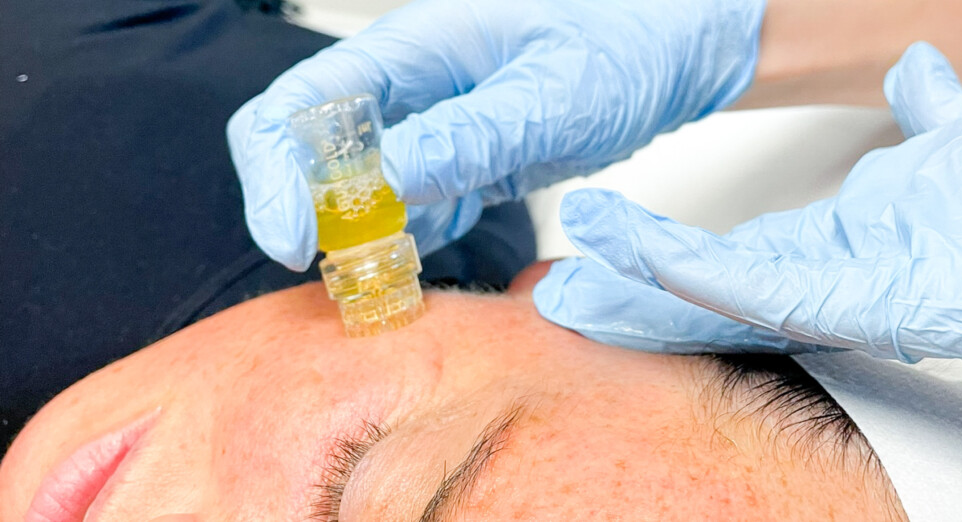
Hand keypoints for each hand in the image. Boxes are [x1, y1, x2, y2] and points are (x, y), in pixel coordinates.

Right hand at [227, 0, 764, 269]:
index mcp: (413, 49)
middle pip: (308, 151)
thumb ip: (468, 137)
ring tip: (390, 280)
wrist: (672, 48)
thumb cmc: (624, 41)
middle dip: (309, 216)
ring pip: (354, 189)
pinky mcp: (459, 158)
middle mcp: (409, 87)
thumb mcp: (552, 96)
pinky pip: (406, 207)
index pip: (299, 105)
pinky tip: (423, 263)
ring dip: (357, 241)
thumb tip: (382, 179)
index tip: (297, 242)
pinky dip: (403, 244)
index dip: (276, 175)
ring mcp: (432, 125)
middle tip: (347, 271)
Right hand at [534, 42, 961, 371]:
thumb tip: (914, 65)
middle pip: (694, 297)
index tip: (602, 232)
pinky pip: (744, 288)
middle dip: (623, 297)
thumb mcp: (956, 142)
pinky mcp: (829, 301)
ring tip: (572, 283)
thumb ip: (926, 107)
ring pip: (702, 299)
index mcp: (822, 252)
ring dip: (631, 292)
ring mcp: (814, 295)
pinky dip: (681, 269)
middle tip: (562, 295)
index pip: (718, 260)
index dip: (655, 251)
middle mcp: (807, 283)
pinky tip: (633, 247)